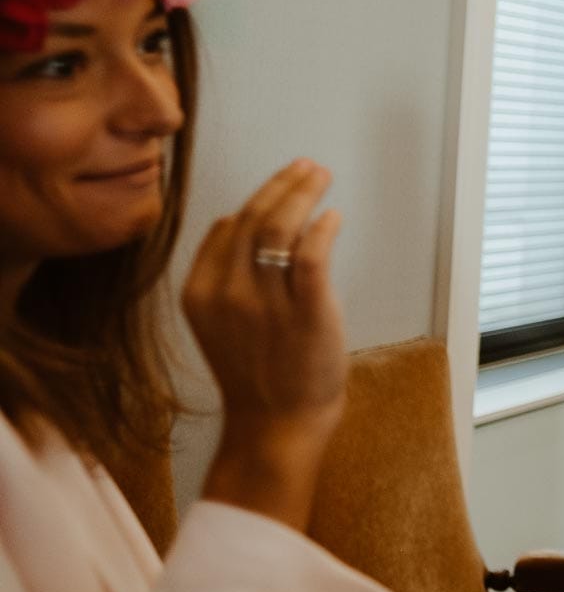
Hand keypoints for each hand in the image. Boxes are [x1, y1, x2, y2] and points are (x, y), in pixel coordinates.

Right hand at [186, 160, 346, 525]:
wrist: (276, 424)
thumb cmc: (256, 372)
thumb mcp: (219, 320)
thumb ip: (222, 272)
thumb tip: (237, 219)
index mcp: (201, 292)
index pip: (229, 227)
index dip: (259, 197)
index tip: (283, 181)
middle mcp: (229, 293)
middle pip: (255, 218)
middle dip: (283, 185)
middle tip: (309, 167)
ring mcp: (267, 303)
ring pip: (281, 229)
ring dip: (303, 194)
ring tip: (321, 176)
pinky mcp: (307, 312)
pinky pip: (312, 256)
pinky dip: (322, 228)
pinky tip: (333, 217)